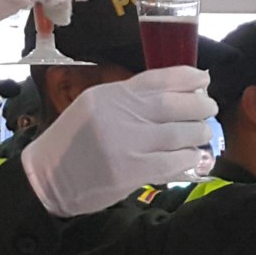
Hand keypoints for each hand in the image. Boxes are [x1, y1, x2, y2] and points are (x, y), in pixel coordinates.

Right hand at [18, 66, 216, 214]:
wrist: (46, 178)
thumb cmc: (74, 143)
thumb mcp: (95, 108)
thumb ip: (129, 100)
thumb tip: (176, 94)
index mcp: (110, 94)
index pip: (157, 78)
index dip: (188, 77)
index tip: (204, 80)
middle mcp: (118, 114)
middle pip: (173, 104)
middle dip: (199, 105)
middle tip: (209, 109)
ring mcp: (124, 143)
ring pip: (178, 133)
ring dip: (198, 133)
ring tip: (202, 134)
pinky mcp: (129, 171)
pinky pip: (172, 162)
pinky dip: (188, 159)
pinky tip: (192, 158)